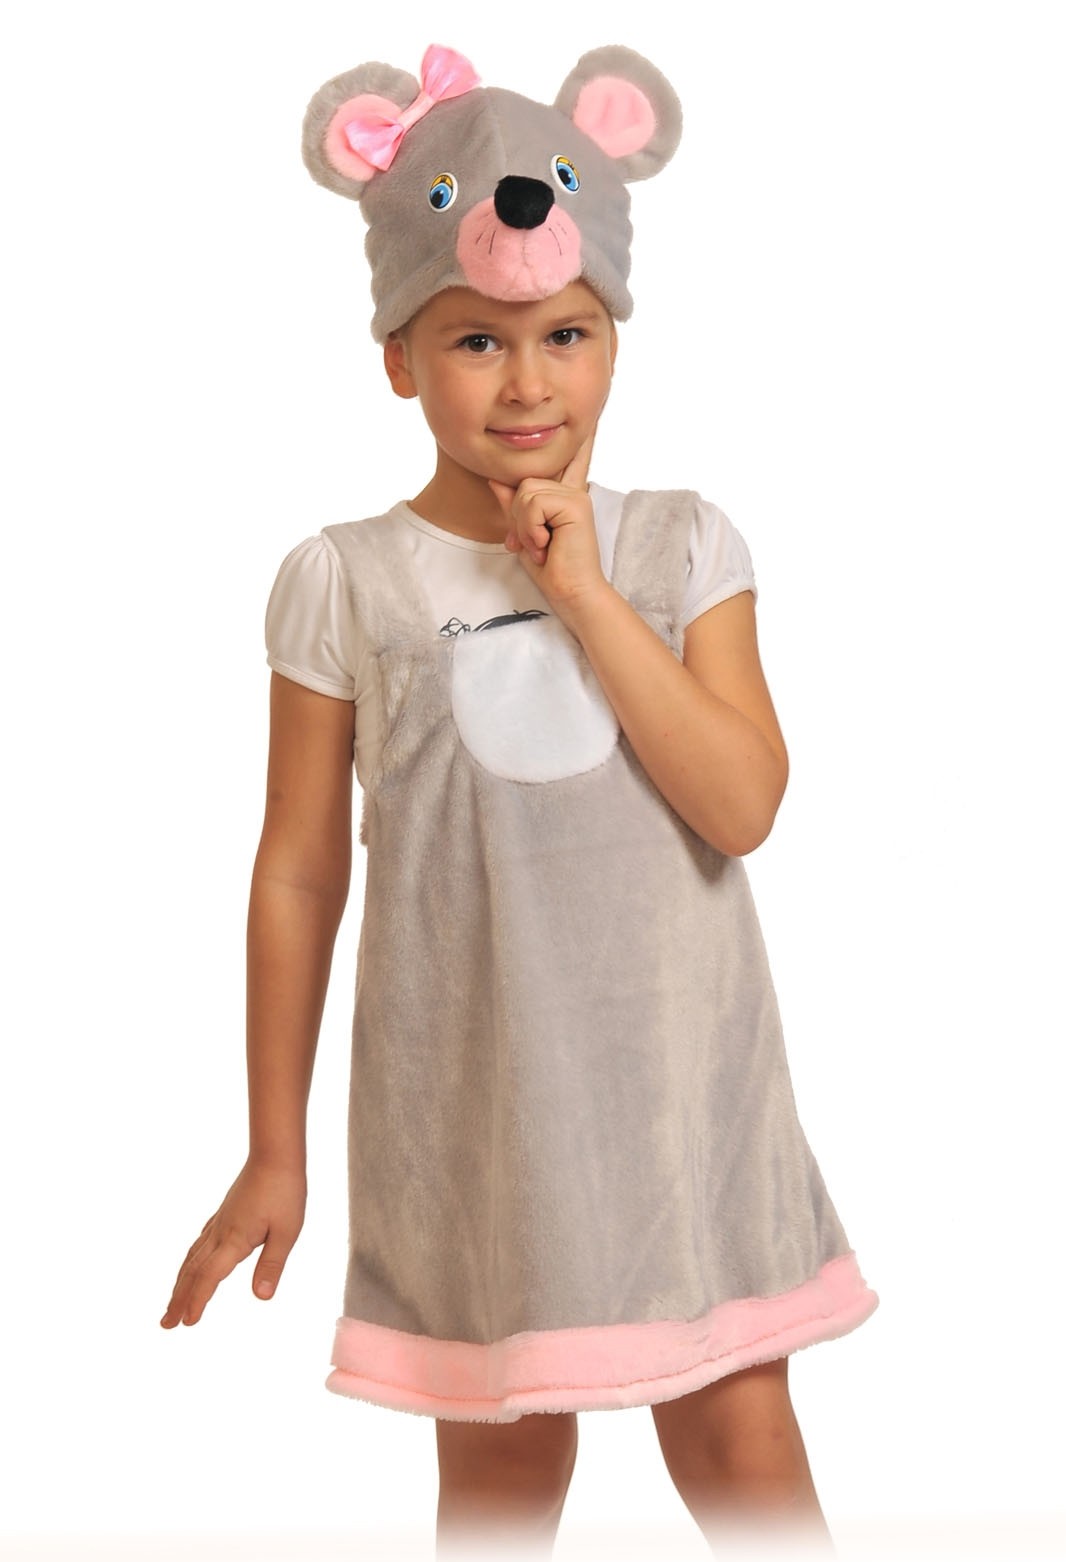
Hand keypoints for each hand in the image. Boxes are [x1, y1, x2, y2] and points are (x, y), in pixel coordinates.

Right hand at [159, 1158, 306, 1327]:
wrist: (275, 1155)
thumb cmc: (284, 1191)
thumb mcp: (287, 1231)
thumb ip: (272, 1264)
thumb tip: (261, 1298)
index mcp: (235, 1240)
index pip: (209, 1277)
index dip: (197, 1301)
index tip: (186, 1323)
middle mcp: (221, 1233)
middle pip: (193, 1271)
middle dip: (178, 1299)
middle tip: (165, 1324)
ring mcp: (220, 1222)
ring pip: (192, 1257)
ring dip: (180, 1282)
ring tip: (171, 1302)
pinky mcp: (224, 1214)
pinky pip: (200, 1244)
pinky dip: (190, 1261)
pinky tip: (191, 1264)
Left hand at [487, 433, 608, 629]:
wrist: (571, 593)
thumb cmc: (551, 569)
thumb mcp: (524, 533)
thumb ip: (514, 506)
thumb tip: (496, 479)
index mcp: (565, 496)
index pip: (571, 460)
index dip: (581, 438)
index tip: (591, 414)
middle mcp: (573, 490)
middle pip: (524, 482)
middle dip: (518, 516)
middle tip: (532, 544)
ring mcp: (576, 495)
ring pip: (526, 492)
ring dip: (523, 525)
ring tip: (540, 546)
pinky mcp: (575, 503)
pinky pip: (533, 502)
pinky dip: (530, 527)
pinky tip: (545, 544)